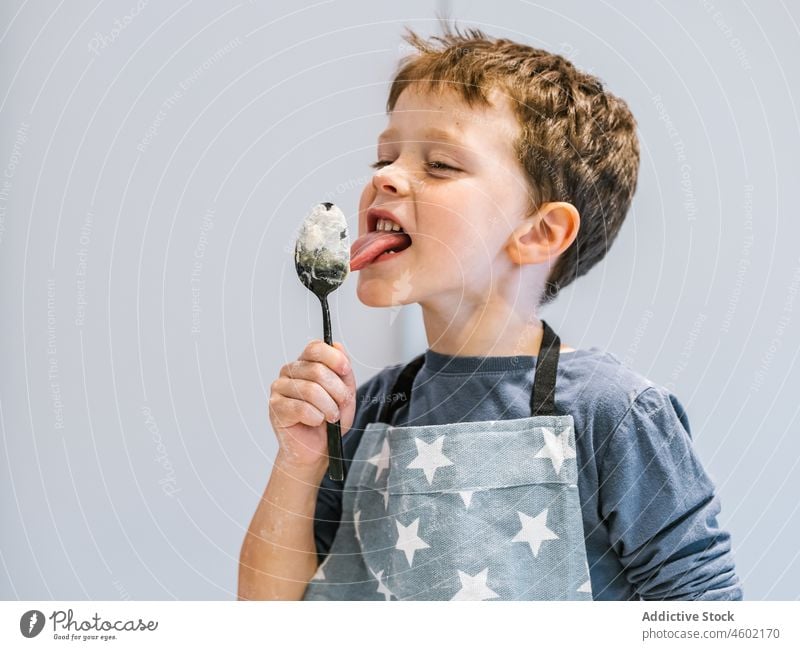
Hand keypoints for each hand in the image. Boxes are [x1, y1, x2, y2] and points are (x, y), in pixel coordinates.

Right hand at [269, 340, 355, 470]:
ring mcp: (279, 388)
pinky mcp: (275, 407)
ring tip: (330, 417)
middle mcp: (290, 372)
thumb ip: (343, 372)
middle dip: (337, 392)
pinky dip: (315, 417)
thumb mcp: (345, 394)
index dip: (333, 358)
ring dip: (328, 407)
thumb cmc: (328, 422)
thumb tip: (337, 346)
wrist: (316, 449)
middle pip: (317, 370)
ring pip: (311, 390)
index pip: (315, 348)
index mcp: (306, 364)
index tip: (345, 370)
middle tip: (340, 406)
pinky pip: (301, 408)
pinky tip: (316, 421)